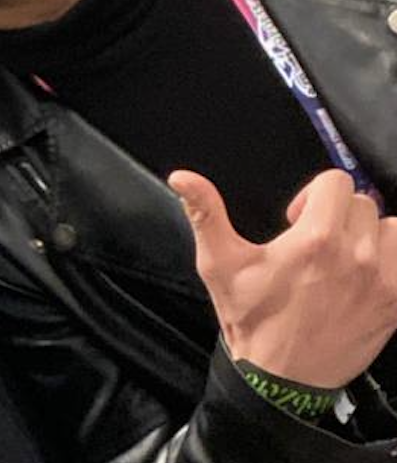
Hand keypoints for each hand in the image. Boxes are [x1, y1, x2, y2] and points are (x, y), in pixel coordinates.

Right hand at [168, 169, 396, 387]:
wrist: (279, 380)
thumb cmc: (250, 318)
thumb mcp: (219, 264)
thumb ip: (205, 213)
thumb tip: (182, 177)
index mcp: (315, 240)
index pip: (336, 181)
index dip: (312, 194)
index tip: (296, 218)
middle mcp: (356, 257)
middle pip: (363, 202)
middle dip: (336, 213)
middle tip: (315, 238)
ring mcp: (382, 283)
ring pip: (391, 228)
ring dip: (369, 234)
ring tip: (344, 253)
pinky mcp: (395, 305)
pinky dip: (389, 259)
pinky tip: (364, 274)